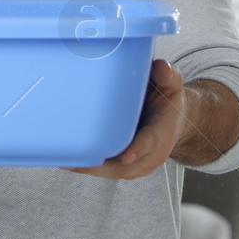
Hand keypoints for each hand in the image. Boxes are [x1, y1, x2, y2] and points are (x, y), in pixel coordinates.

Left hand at [65, 59, 187, 179]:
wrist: (174, 121)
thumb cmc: (168, 101)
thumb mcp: (171, 84)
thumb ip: (167, 75)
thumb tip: (160, 67)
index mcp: (162, 131)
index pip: (151, 141)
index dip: (139, 149)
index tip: (126, 156)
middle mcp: (152, 153)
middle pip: (125, 167)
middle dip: (100, 166)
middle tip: (74, 162)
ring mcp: (139, 163)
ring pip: (114, 172)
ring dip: (90, 169)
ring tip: (65, 162)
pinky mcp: (127, 165)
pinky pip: (109, 170)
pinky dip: (90, 167)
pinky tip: (70, 161)